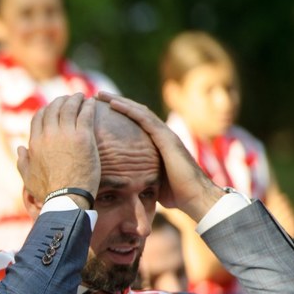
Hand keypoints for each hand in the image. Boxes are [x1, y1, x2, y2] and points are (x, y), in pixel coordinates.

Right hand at [17, 94, 98, 205]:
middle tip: (69, 99)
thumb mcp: (28, 177)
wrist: (66, 198)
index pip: (39, 117)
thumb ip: (22, 161)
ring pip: (69, 107)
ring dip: (75, 99)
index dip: (46, 109)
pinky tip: (93, 103)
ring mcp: (66, 134)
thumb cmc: (48, 192)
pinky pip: (86, 114)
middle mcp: (48, 135)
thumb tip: (20, 148)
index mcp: (35, 143)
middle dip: (61, 100)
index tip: (53, 108)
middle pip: (54, 108)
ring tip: (82, 96)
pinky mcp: (83, 137)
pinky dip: (89, 106)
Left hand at [98, 92, 223, 220]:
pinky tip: (114, 104)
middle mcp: (162, 135)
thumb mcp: (153, 181)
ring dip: (119, 101)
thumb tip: (123, 183)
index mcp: (159, 143)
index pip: (137, 122)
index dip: (120, 114)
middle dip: (116, 102)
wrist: (196, 198)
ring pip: (139, 110)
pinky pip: (145, 119)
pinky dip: (128, 109)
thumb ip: (142, 175)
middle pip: (136, 112)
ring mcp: (166, 134)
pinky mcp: (166, 138)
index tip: (101, 109)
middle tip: (97, 96)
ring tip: (100, 95)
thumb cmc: (177, 194)